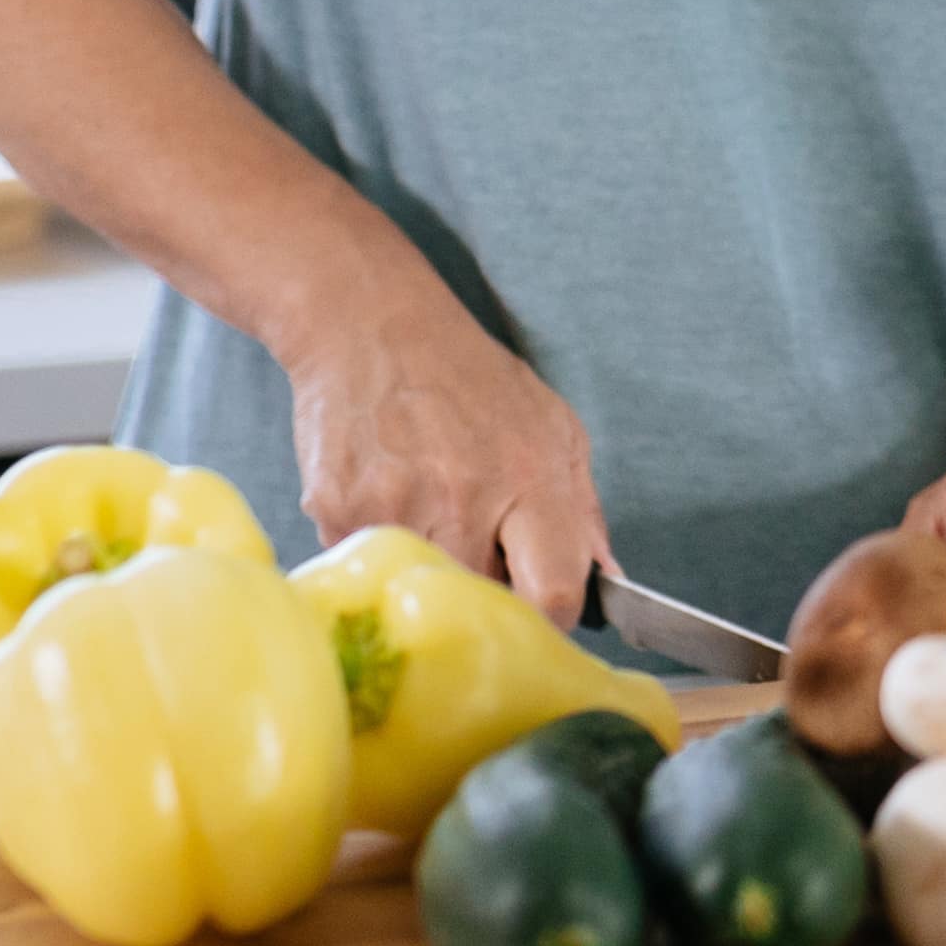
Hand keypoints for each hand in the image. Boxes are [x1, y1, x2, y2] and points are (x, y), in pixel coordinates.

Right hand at [292, 293, 616, 624]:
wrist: (368, 325)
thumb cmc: (469, 378)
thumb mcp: (552, 425)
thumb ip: (582, 511)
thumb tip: (609, 585)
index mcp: (528, 477)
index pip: (552, 593)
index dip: (552, 620)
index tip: (544, 616)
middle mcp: (461, 499)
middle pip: (483, 604)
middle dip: (490, 592)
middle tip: (483, 549)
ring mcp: (393, 508)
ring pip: (426, 589)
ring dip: (436, 569)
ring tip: (433, 509)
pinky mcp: (336, 511)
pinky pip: (373, 565)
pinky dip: (387, 546)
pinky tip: (390, 493)